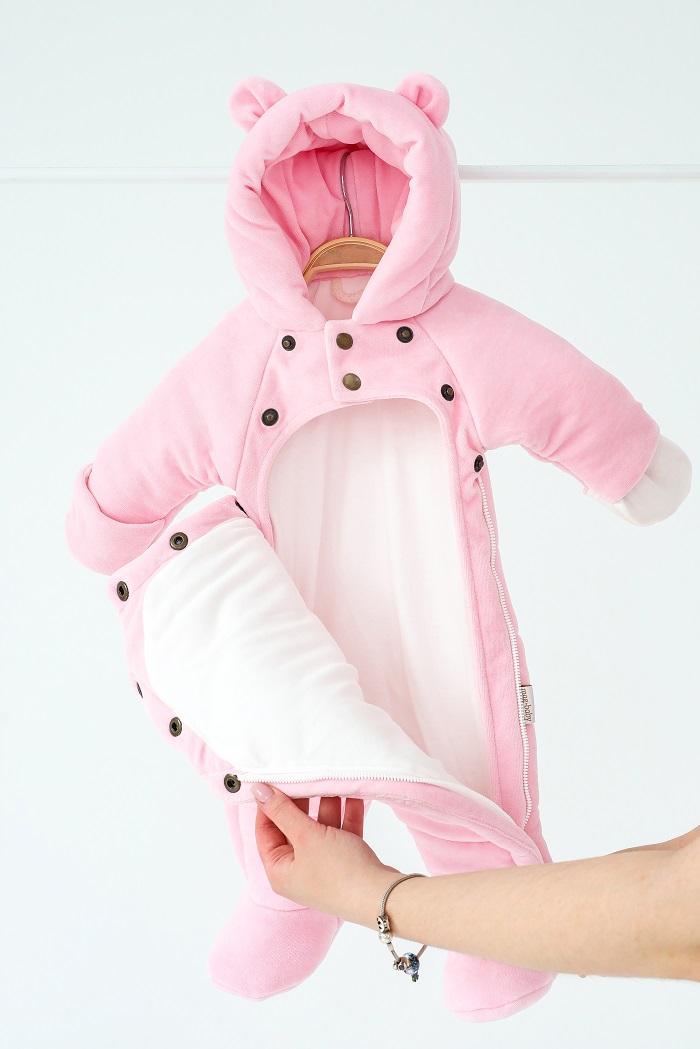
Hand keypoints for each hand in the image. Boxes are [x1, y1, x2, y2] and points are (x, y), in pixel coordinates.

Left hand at [252, 784, 399, 926]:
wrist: (382, 897)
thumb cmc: (338, 873)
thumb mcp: (305, 837)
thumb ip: (282, 811)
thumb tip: (258, 791)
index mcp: (280, 870)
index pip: (265, 831)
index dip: (269, 805)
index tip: (275, 780)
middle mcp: (299, 869)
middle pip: (294, 827)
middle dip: (304, 801)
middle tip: (306, 776)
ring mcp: (323, 865)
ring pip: (321, 827)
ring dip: (328, 805)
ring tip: (332, 781)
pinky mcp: (346, 861)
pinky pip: (341, 832)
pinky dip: (346, 814)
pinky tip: (353, 795)